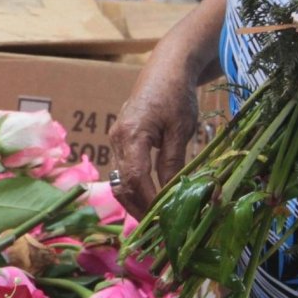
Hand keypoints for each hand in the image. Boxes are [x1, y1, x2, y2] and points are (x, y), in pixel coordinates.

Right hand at [108, 63, 199, 218]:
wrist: (166, 68)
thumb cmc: (177, 94)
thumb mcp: (181, 129)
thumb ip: (173, 161)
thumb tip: (171, 193)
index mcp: (131, 134)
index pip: (134, 179)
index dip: (148, 202)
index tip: (164, 221)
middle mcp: (117, 139)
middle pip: (121, 184)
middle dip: (139, 208)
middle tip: (159, 230)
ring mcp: (116, 139)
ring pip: (119, 180)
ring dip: (135, 201)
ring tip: (156, 219)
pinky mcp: (121, 140)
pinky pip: (123, 170)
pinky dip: (135, 187)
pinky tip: (151, 198)